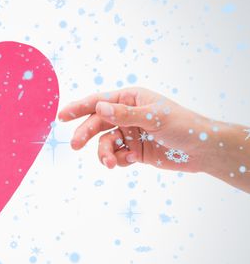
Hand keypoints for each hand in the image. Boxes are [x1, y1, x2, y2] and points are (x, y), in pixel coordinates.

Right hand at [58, 87, 249, 191]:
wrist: (202, 150)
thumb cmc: (183, 125)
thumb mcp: (154, 117)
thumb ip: (125, 114)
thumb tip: (99, 109)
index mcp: (130, 100)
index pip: (99, 102)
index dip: (79, 108)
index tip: (61, 116)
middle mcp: (126, 115)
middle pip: (97, 123)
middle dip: (86, 134)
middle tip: (75, 145)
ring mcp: (129, 134)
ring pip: (105, 143)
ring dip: (104, 153)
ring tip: (110, 163)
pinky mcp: (134, 151)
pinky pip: (116, 155)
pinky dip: (118, 160)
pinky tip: (127, 161)